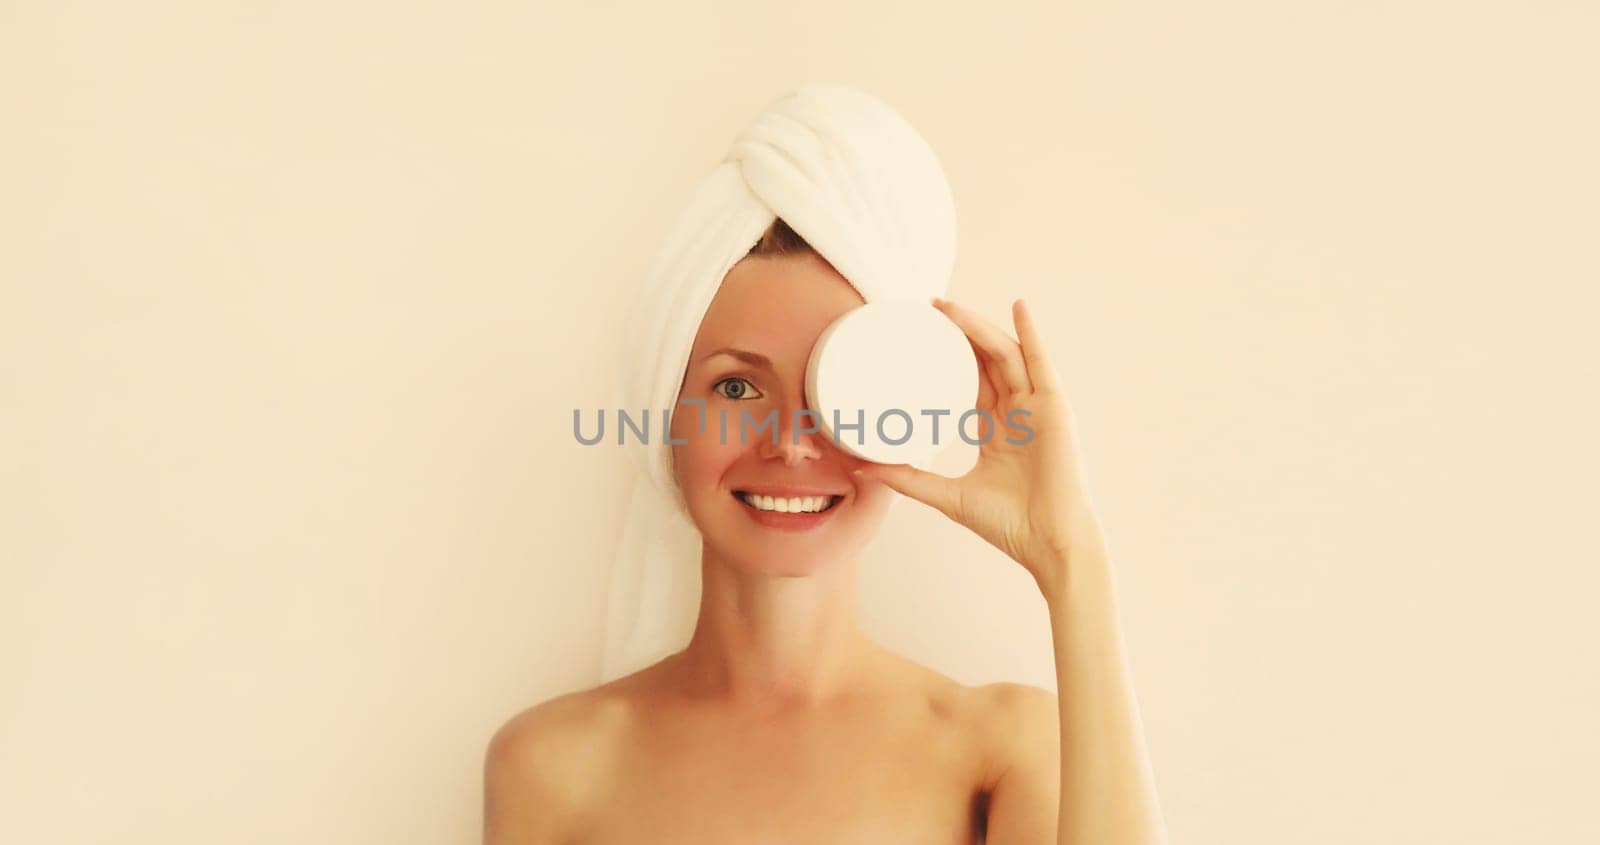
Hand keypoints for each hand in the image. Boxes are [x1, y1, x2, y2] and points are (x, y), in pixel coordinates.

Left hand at [853, 297, 1106, 596]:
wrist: (1049, 544)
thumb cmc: (1009, 525)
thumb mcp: (949, 496)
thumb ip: (909, 480)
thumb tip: (862, 469)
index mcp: (996, 431)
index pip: (970, 380)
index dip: (947, 356)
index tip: (919, 335)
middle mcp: (1017, 413)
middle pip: (986, 360)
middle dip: (959, 332)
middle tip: (927, 307)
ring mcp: (1036, 408)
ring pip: (1006, 354)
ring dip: (979, 327)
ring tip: (948, 306)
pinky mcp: (1054, 409)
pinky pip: (1041, 363)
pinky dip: (1031, 333)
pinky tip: (1018, 306)